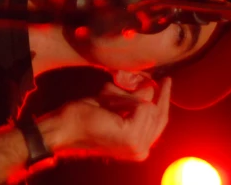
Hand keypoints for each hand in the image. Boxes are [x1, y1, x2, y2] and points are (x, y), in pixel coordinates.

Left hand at [41, 78, 171, 161]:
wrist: (64, 127)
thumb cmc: (83, 115)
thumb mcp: (113, 106)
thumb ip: (133, 101)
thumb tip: (150, 87)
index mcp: (138, 147)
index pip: (159, 121)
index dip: (164, 101)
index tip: (166, 82)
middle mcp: (142, 150)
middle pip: (159, 116)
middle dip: (161, 96)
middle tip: (165, 79)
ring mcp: (138, 146)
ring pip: (149, 108)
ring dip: (129, 97)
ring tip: (107, 96)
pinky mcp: (131, 136)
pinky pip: (141, 106)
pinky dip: (125, 98)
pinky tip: (108, 100)